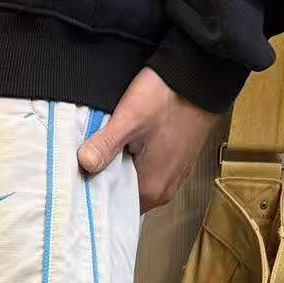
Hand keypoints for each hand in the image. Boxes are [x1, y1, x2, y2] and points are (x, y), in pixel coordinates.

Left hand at [77, 68, 220, 211]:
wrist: (200, 78)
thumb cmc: (167, 98)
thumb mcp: (128, 120)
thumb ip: (105, 146)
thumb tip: (83, 165)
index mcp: (151, 189)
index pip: (113, 204)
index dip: (96, 188)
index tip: (83, 172)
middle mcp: (165, 190)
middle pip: (124, 193)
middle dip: (108, 176)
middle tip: (95, 153)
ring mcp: (174, 176)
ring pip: (137, 180)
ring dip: (123, 166)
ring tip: (115, 144)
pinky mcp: (178, 162)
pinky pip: (150, 169)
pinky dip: (138, 159)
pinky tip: (132, 141)